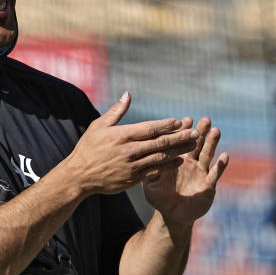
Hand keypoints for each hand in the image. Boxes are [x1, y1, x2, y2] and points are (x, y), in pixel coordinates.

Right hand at [63, 92, 199, 196]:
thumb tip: (128, 94)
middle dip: (180, 137)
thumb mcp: (98, 126)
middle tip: (196, 132)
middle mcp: (129, 151)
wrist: (79, 176)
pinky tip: (180, 161)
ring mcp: (132, 166)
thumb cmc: (88, 148)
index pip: (149, 128)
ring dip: (179, 151)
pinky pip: (155, 172)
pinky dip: (168, 166)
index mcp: (122, 136)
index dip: (166, 124)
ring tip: (194, 145)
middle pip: (160, 142)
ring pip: (161, 157)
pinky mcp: (133, 179)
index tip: (180, 120)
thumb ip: (116, 111)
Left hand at [143, 116, 228, 226]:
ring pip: (208, 154)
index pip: (180, 142)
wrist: (172, 215)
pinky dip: (221, 165)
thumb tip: (144, 157)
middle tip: (206, 119)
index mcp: (177, 159)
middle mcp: (191, 162)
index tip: (187, 119)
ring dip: (212, 143)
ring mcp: (201, 172)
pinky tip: (225, 156)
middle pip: (197, 144)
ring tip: (216, 131)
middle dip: (201, 132)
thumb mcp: (150, 184)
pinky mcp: (208, 185)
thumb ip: (149, 170)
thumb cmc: (160, 197)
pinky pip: (215, 174)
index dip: (184, 131)